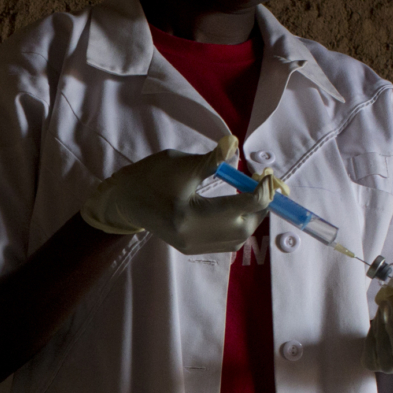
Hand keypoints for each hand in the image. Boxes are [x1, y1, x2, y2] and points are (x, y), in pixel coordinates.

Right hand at [80, 135, 282, 254]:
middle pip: (244, 228)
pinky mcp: (191, 248)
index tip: (268, 174)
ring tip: (251, 195)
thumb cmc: (149, 177)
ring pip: (239, 239)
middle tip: (262, 185)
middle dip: (260, 207)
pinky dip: (238, 225)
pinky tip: (237, 208)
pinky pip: (227, 242)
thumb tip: (234, 144)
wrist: (124, 200)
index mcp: (189, 216)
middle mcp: (193, 237)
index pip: (240, 207)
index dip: (262, 191)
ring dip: (251, 217)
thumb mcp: (179, 163)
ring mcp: (192, 246)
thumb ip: (211, 159)